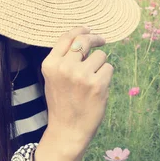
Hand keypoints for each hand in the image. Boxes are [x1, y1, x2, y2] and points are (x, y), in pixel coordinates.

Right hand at [39, 26, 113, 160]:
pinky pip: (108, 68)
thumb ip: (63, 58)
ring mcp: (81, 76)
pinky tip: (97, 89)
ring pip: (100, 55)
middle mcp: (64, 67)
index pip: (67, 37)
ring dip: (100, 65)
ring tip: (91, 82)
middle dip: (95, 38)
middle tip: (101, 40)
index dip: (80, 30)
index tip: (88, 30)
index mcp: (50, 64)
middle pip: (85, 40)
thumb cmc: (62, 103)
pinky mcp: (97, 84)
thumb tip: (82, 37)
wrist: (68, 131)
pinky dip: (106, 76)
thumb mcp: (53, 78)